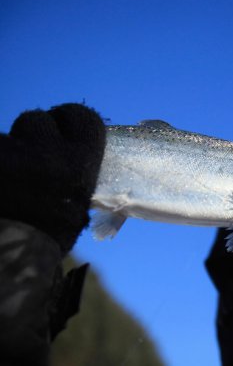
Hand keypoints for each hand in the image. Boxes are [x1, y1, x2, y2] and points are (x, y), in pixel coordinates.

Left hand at [0, 104, 105, 254]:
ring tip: (7, 179)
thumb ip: (77, 173)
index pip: (82, 116)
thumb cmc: (46, 238)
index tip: (62, 127)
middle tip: (28, 158)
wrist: (6, 260)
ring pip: (5, 138)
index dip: (69, 119)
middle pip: (36, 121)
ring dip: (5, 153)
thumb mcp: (77, 206)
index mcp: (80, 163)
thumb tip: (76, 156)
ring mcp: (8, 155)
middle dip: (31, 135)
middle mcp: (46, 152)